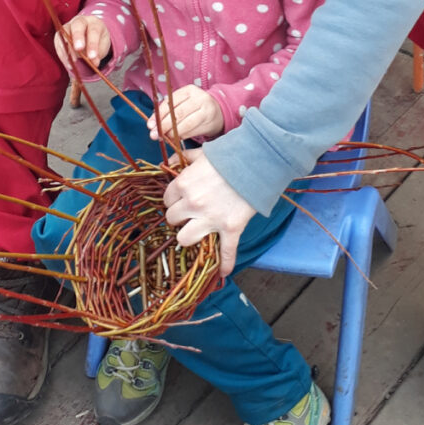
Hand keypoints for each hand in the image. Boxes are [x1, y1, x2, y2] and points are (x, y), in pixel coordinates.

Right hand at [54, 15, 110, 70]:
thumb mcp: (102, 47)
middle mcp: (81, 21)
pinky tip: (67, 63)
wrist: (91, 37)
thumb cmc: (98, 41)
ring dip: (67, 48)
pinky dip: (62, 54)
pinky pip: (58, 42)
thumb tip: (93, 63)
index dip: (92, 44)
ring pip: (64, 33)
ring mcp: (68, 26)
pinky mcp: (60, 34)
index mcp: (94, 22)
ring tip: (71, 63)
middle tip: (78, 51)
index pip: (94, 30)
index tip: (92, 56)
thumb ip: (97, 54)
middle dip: (77, 38)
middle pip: (77, 26)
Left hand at [149, 85, 224, 141]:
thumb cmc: (194, 107)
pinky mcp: (210, 123)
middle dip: (164, 126)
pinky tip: (175, 138)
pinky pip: (192, 132)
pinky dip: (182, 136)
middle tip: (154, 135)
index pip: (171, 102)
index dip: (159, 115)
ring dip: (172, 133)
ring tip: (164, 138)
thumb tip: (151, 124)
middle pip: (178, 113)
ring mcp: (206, 111)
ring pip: (186, 124)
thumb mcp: (182, 102)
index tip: (150, 125)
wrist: (218, 111)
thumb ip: (167, 110)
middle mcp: (199, 98)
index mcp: (189, 90)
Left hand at [163, 149, 255, 276]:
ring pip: (185, 239)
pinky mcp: (230, 228)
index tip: (182, 199)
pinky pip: (226, 251)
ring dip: (190, 236)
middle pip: (172, 220)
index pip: (167, 199)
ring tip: (198, 232)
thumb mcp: (203, 153)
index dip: (174, 200)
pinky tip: (224, 271)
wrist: (256, 160)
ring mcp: (210, 218)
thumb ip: (185, 158)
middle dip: (180, 217)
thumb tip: (171, 162)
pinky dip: (226, 263)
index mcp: (183, 184)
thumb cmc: (228, 155)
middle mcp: (192, 203)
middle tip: (189, 214)